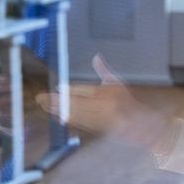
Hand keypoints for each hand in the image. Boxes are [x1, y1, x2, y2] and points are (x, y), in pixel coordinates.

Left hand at [37, 54, 169, 147]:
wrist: (142, 123)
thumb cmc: (128, 100)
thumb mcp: (118, 82)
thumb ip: (104, 70)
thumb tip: (96, 57)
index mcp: (109, 90)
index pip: (85, 89)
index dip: (69, 90)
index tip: (56, 89)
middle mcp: (106, 104)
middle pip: (77, 102)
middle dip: (58, 101)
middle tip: (42, 99)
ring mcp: (103, 117)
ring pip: (77, 113)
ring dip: (60, 111)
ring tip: (46, 107)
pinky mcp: (101, 127)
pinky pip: (82, 122)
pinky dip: (70, 119)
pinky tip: (59, 117)